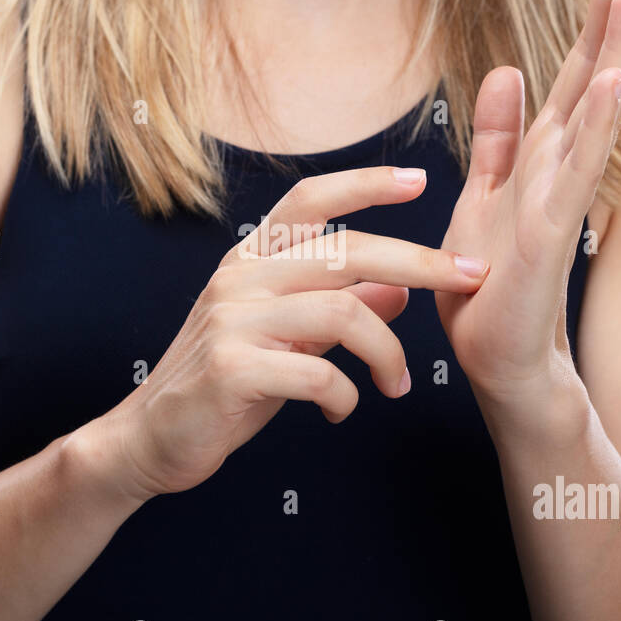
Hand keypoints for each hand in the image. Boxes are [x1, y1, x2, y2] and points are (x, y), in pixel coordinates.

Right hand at [105, 166, 489, 498]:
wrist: (151, 440)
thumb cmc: (225, 387)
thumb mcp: (287, 339)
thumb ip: (337, 308)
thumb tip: (399, 287)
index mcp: (251, 260)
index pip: (310, 200)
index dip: (365, 184)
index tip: (420, 180)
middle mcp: (241, 278)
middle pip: (346, 251)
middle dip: (420, 263)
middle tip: (469, 280)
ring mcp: (233, 320)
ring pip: (343, 312)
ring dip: (388, 353)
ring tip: (397, 385)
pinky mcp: (232, 368)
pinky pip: (319, 372)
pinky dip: (347, 395)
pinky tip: (341, 410)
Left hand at [436, 0, 620, 416]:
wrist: (500, 362)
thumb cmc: (491, 287)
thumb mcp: (485, 196)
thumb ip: (498, 138)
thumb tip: (506, 71)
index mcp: (542, 156)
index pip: (575, 72)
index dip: (594, 14)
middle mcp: (561, 169)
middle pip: (593, 75)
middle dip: (613, 10)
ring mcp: (562, 199)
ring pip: (596, 112)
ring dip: (616, 51)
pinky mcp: (552, 235)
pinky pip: (576, 172)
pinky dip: (597, 127)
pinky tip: (616, 83)